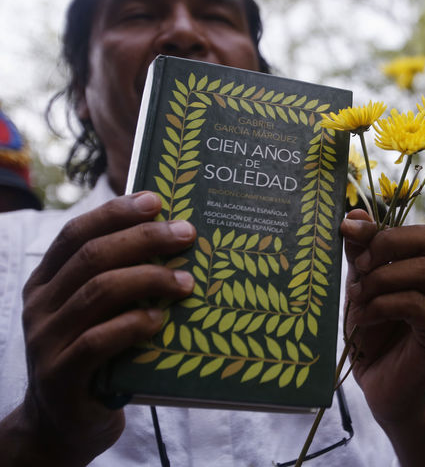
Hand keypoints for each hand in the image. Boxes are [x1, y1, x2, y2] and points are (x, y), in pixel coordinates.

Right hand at [3, 192, 195, 465]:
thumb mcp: (100, 312)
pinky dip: (132, 325)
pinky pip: (97, 341)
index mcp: (48, 281)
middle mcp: (40, 305)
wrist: (64, 421)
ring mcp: (46, 340)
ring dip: (149, 279)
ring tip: (187, 281)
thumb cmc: (97, 355)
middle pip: (92, 257)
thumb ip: (120, 277)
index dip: (116, 213)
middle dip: (144, 239)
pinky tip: (159, 320)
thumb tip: (175, 237)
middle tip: (186, 234)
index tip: (157, 199)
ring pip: (98, 292)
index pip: (76, 233)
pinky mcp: (60, 375)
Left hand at [340, 210, 424, 425]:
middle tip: (358, 268)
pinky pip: (416, 304)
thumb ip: (362, 257)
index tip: (345, 231)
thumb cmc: (374, 340)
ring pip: (422, 270)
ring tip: (357, 299)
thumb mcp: (362, 291)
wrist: (386, 392)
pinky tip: (363, 319)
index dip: (380, 228)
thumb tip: (354, 215)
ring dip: (380, 281)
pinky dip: (382, 306)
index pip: (416, 232)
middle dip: (385, 245)